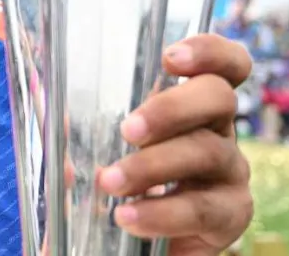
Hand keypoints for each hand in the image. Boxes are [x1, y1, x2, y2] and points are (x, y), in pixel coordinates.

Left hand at [96, 34, 252, 255]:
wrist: (142, 243)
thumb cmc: (123, 181)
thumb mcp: (98, 149)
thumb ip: (79, 134)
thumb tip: (57, 120)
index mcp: (193, 104)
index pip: (224, 65)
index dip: (209, 52)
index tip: (170, 58)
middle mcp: (219, 130)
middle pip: (219, 98)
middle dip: (172, 108)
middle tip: (128, 130)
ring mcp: (230, 172)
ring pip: (208, 152)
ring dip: (154, 165)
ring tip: (110, 182)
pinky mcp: (230, 215)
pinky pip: (202, 209)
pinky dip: (161, 213)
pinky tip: (128, 217)